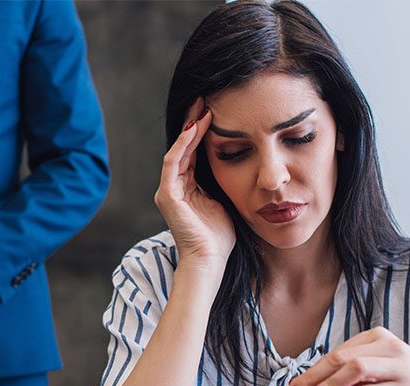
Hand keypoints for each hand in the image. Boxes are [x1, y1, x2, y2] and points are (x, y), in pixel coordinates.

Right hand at [154, 98, 234, 270]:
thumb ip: (226, 184)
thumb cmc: (220, 239)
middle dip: (194, 123)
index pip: (193, 153)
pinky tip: (196, 128)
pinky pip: (174, 162)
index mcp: (188, 189)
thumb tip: (242, 165)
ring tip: (203, 108)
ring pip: (178, 150)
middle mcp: (174, 187)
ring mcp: (168, 191)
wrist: (210, 262)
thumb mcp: (226, 203)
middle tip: (206, 99)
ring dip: (189, 128)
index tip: (216, 111)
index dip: (203, 132)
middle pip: (183, 147)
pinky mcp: (167, 196)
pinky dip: (184, 144)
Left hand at [284, 327, 409, 385]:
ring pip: (354, 370)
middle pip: (340, 358)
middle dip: (312, 378)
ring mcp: (398, 366)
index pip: (336, 353)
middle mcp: (387, 347)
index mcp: (377, 337)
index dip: (311, 370)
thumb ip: (354, 370)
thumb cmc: (407, 381)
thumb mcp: (381, 365)